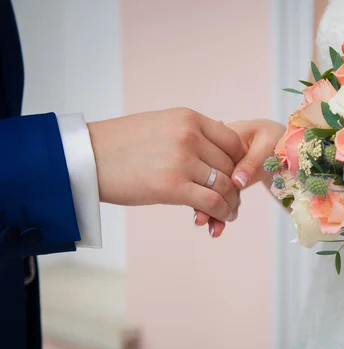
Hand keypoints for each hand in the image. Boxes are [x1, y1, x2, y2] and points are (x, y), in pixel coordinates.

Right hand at [88, 108, 244, 221]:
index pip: (233, 141)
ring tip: (229, 212)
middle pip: (231, 165)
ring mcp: (182, 160)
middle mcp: (190, 135)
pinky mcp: (173, 186)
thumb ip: (191, 132)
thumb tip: (220, 138)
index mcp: (189, 118)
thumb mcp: (161, 125)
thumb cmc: (122, 145)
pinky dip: (222, 213)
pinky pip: (212, 202)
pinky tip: (222, 219)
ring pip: (225, 186)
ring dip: (231, 203)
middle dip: (235, 186)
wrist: (88, 158)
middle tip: (234, 200)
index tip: (235, 177)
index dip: (238, 162)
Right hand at [194, 119, 285, 236]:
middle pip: (206, 179)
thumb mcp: (267, 144)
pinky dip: (219, 213)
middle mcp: (214, 154)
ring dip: (210, 212)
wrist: (280, 145)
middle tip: (200, 220)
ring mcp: (219, 170)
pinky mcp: (226, 182)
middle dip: (202, 201)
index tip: (206, 198)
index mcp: (219, 137)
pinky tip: (216, 229)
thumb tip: (237, 181)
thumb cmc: (275, 140)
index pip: (209, 160)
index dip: (206, 179)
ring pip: (210, 192)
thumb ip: (252, 161)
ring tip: (212, 229)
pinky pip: (219, 198)